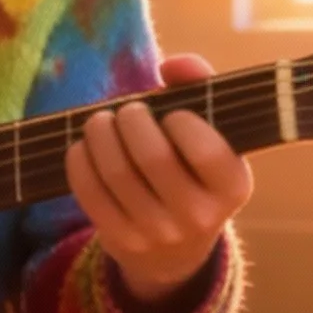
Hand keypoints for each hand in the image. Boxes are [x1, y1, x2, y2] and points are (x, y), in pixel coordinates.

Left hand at [65, 54, 253, 305]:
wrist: (176, 248)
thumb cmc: (192, 168)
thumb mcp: (211, 133)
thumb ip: (200, 86)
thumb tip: (171, 64)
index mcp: (232, 187)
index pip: (207, 152)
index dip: (182, 123)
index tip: (171, 113)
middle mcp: (200, 216)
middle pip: (154, 158)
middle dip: (132, 120)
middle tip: (128, 111)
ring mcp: (159, 233)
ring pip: (117, 174)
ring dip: (100, 135)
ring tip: (100, 121)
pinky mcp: (122, 241)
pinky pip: (91, 194)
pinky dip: (80, 161)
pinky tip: (83, 146)